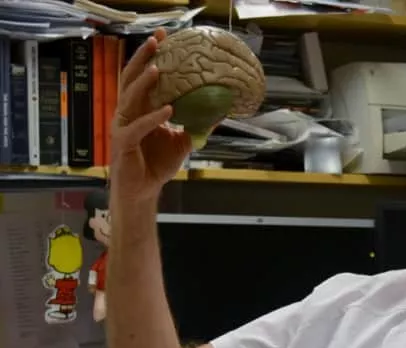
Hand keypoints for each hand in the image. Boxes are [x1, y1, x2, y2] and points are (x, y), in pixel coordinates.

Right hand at [110, 28, 191, 202]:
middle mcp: (128, 113)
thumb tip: (221, 111)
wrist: (145, 190)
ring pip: (129, 98)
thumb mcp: (183, 141)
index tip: (163, 37)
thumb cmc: (158, 164)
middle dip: (142, 59)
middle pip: (131, 79)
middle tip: (155, 41)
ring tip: (157, 69)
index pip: (143, 77)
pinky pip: (137, 127)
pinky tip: (168, 110)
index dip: (151, 57)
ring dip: (144, 83)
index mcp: (140, 108)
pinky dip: (153, 118)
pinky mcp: (123, 143)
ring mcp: (123, 126)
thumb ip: (197, 124)